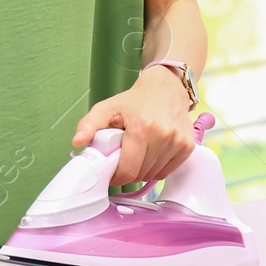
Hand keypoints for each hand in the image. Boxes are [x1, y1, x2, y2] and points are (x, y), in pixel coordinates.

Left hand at [70, 65, 197, 187]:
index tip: (112, 172)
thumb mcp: (107, 108)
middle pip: (141, 174)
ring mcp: (177, 141)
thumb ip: (88, 125)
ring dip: (143, 170)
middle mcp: (163, 135)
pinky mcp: (187, 146)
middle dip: (129, 170)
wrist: (165, 88)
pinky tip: (152, 153)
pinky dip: (157, 168)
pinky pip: (168, 171)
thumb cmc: (135, 101)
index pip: (128, 170)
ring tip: (138, 152)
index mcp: (141, 128)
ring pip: (154, 175)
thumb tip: (77, 141)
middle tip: (124, 156)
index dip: (117, 176)